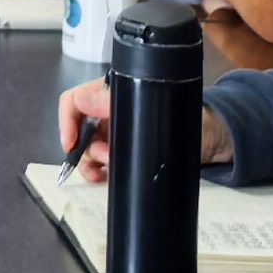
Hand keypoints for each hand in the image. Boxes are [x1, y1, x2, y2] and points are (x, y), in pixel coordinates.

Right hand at [55, 80, 233, 177]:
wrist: (206, 140)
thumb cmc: (183, 117)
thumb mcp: (149, 106)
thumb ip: (111, 101)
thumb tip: (82, 101)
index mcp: (109, 95)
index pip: (73, 101)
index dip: (67, 121)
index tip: (71, 143)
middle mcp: (107, 113)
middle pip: (79, 130)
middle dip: (88, 148)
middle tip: (106, 158)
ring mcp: (114, 134)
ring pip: (87, 150)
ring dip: (92, 163)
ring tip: (106, 170)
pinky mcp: (121, 153)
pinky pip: (98, 164)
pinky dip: (97, 173)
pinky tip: (103, 177)